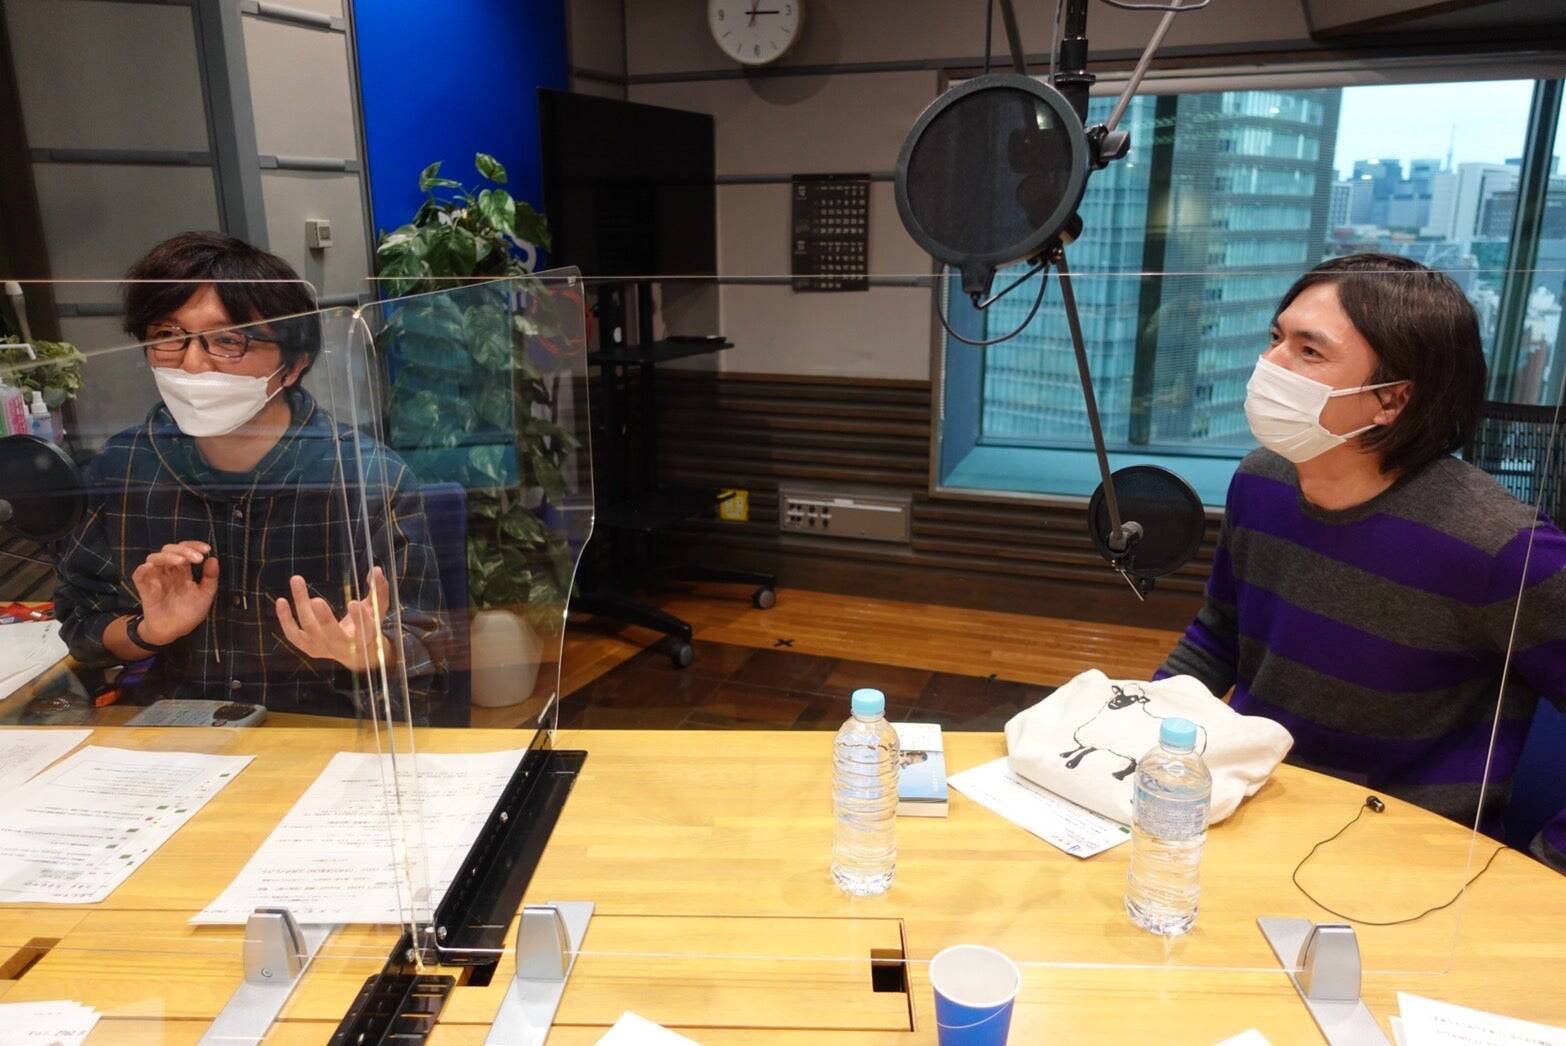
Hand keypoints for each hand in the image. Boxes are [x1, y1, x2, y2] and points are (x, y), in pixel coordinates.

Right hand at [131, 541, 218, 646]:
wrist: (174, 631)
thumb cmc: (189, 612)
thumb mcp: (205, 595)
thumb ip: (210, 578)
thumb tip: (213, 558)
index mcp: (182, 571)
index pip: (185, 550)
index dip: (194, 546)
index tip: (207, 549)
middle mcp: (168, 571)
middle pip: (169, 550)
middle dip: (184, 550)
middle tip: (197, 558)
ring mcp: (155, 579)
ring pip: (154, 558)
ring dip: (168, 556)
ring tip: (182, 561)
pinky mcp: (144, 589)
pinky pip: (138, 575)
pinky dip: (143, 569)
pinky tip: (151, 567)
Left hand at [274, 567, 389, 672]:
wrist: (356, 656)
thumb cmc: (367, 627)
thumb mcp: (377, 610)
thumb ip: (379, 591)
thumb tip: (376, 569)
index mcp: (364, 637)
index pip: (364, 630)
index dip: (359, 618)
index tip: (353, 603)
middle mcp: (343, 646)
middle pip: (332, 634)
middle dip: (324, 618)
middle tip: (317, 600)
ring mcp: (324, 648)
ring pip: (310, 628)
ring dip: (301, 604)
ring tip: (297, 580)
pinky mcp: (308, 648)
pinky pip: (293, 635)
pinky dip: (285, 619)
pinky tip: (281, 601)